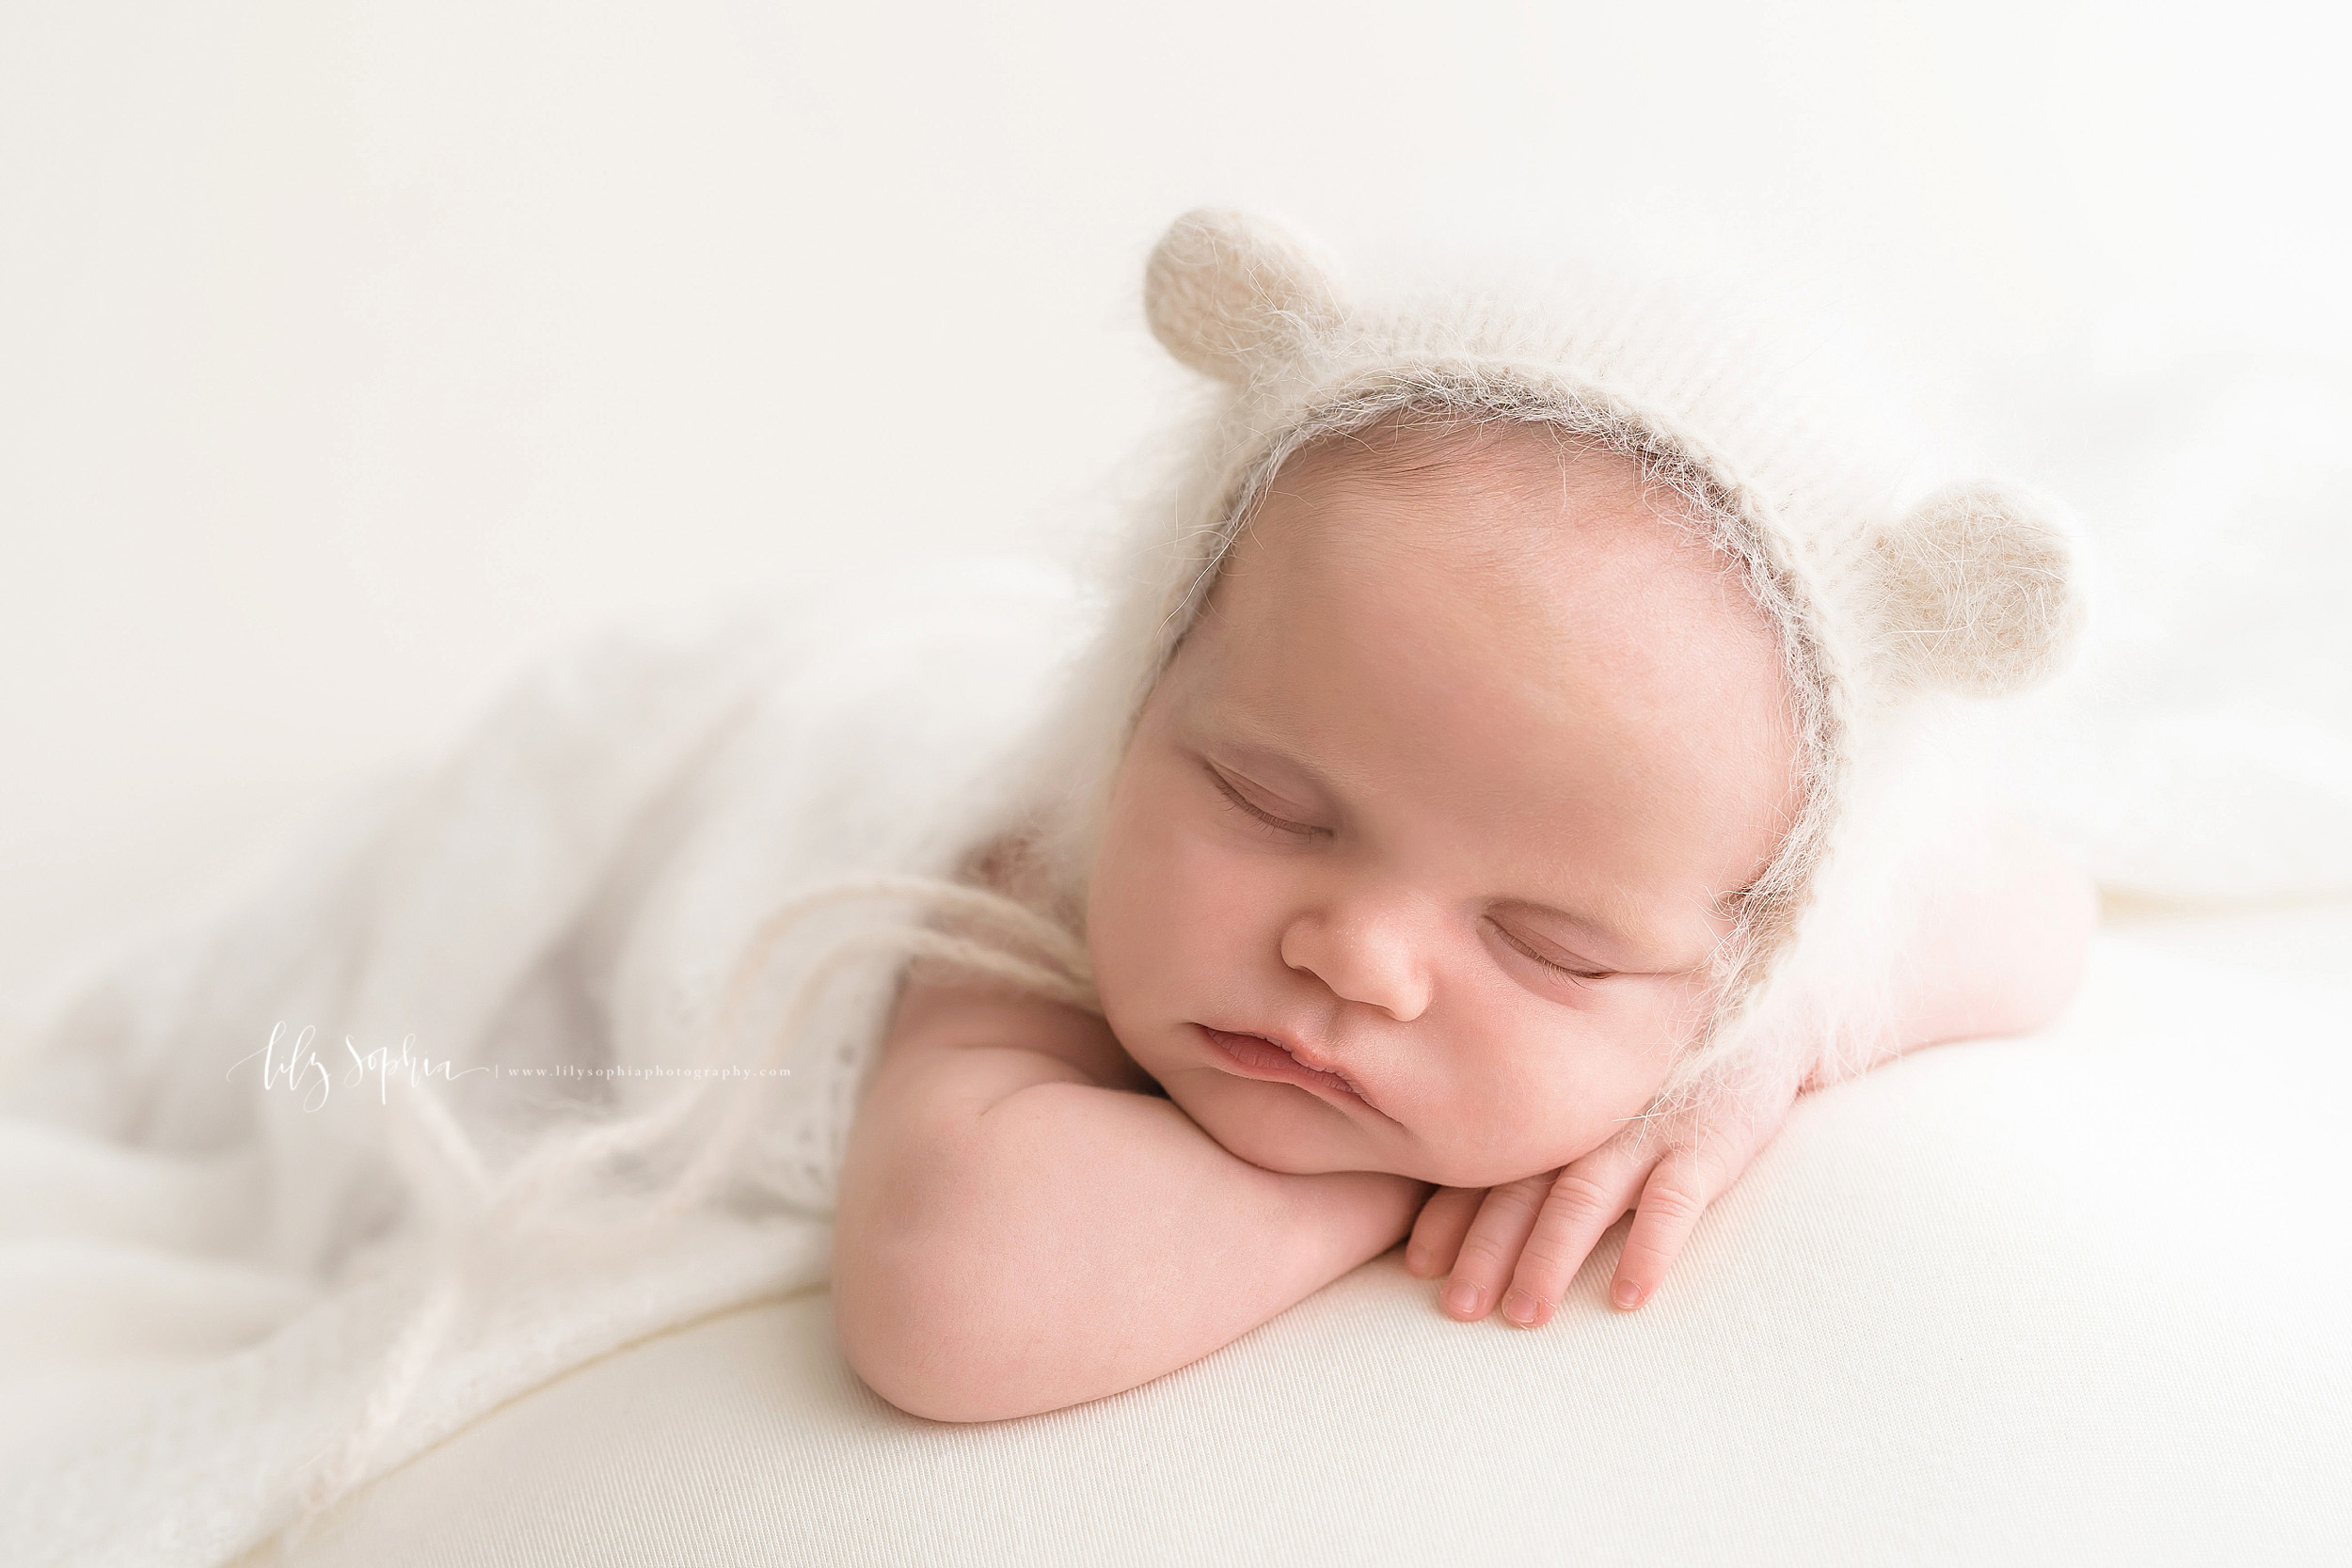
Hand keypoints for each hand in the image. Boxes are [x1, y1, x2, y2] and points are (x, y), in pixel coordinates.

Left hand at [1403, 1070, 1801, 1325]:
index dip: (1449, 1215)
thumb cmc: (1662, 1069)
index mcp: (1553, 1109)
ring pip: (1584, 1198)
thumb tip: (1466, 1198)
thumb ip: (1540, 1131)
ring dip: (1551, 1258)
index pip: (1487, 1167)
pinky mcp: (1709, 1142)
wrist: (1763, 1008)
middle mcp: (1588, 1120)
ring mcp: (1646, 1129)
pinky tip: (1629, 1296)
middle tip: (1457, 1309)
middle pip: (1521, 1190)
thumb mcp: (1594, 1088)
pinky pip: (1675, 1200)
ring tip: (1526, 1314)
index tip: (1417, 1265)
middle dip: (1485, 1250)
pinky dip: (1650, 1247)